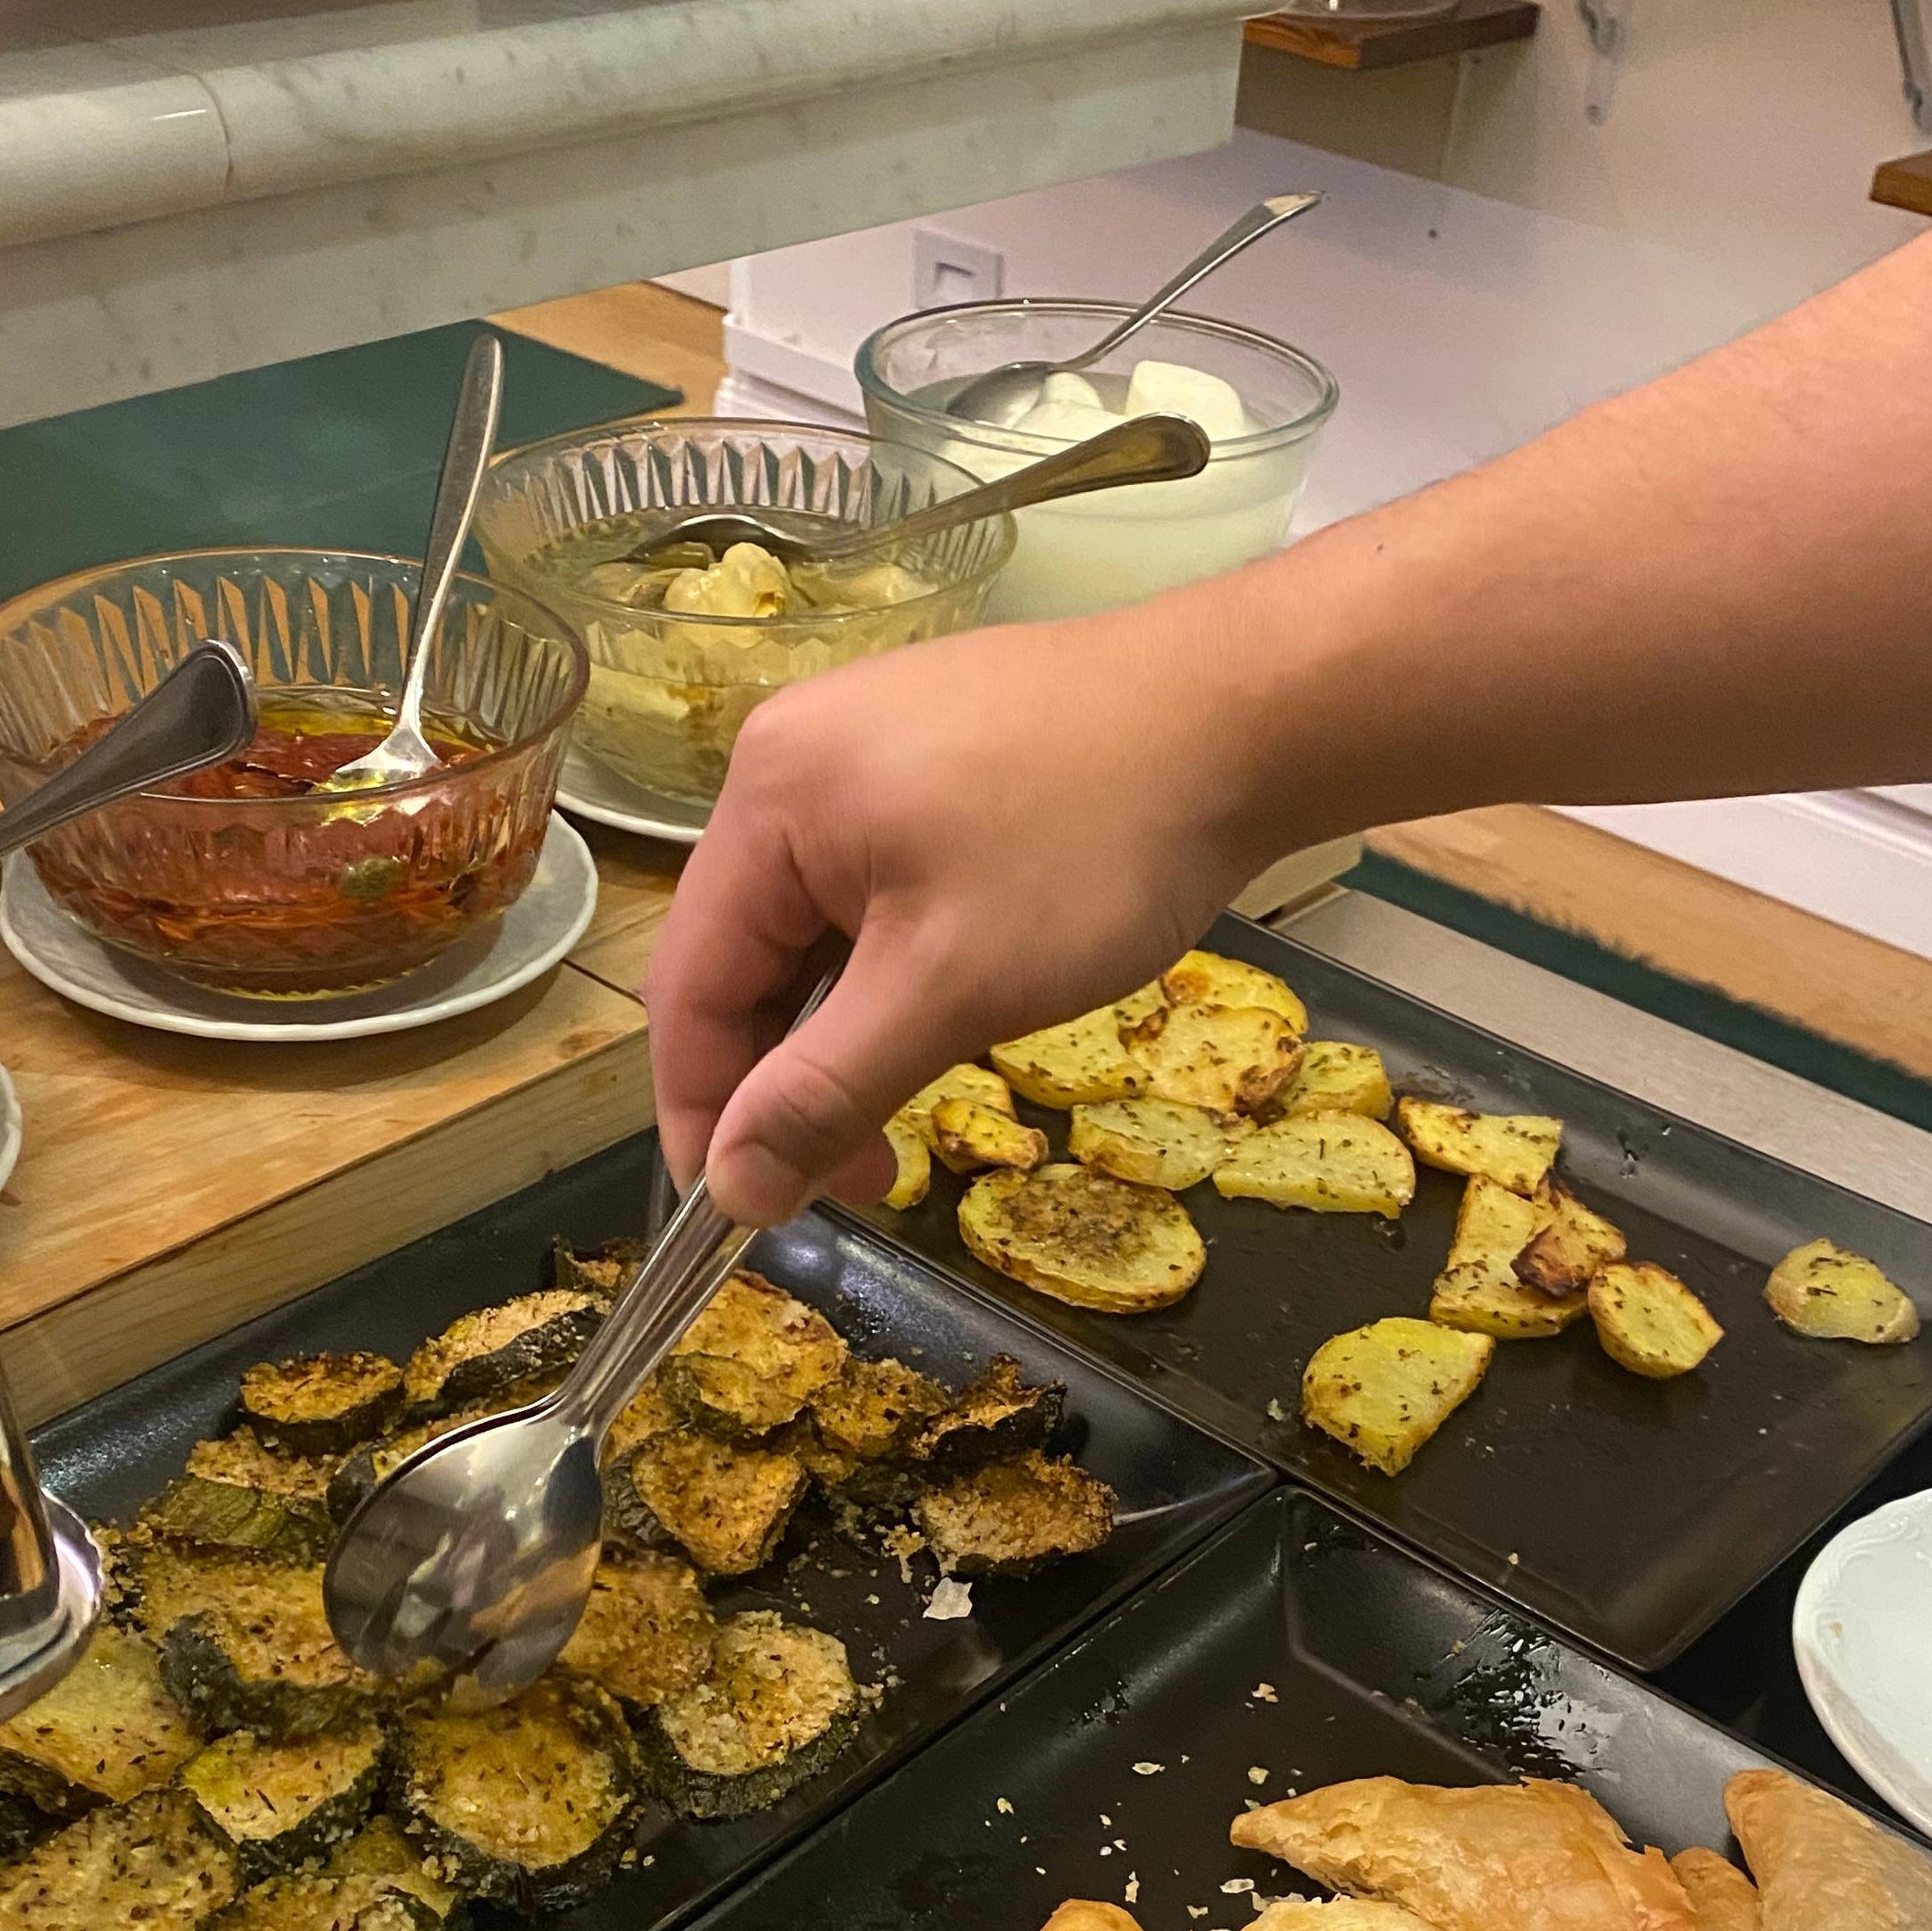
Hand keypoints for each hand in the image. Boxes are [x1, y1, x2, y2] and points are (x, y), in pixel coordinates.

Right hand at [646, 590, 1282, 1224]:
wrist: (1245, 714)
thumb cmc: (1094, 845)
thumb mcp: (949, 988)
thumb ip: (825, 1092)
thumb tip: (730, 1190)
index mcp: (767, 798)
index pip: (686, 985)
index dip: (704, 1113)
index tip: (742, 1216)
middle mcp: (792, 759)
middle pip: (746, 957)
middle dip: (788, 1082)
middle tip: (858, 1185)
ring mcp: (864, 747)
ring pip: (817, 930)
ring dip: (846, 1035)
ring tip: (908, 1114)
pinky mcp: (933, 756)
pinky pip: (873, 889)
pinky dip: (892, 971)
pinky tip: (946, 1018)